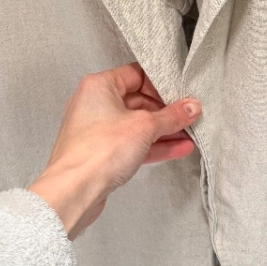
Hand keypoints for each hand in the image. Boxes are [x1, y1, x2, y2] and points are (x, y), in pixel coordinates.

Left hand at [27, 62, 201, 239]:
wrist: (74, 191)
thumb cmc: (101, 149)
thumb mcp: (145, 126)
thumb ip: (171, 116)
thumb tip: (192, 106)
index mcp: (99, 86)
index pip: (136, 74)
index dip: (160, 83)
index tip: (182, 93)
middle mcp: (95, 104)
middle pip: (138, 101)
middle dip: (166, 111)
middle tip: (191, 115)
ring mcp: (98, 130)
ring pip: (137, 125)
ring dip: (164, 131)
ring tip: (191, 134)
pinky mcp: (102, 153)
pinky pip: (132, 144)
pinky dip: (153, 146)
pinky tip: (179, 149)